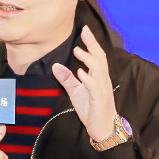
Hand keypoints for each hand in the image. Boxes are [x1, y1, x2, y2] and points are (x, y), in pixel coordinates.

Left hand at [51, 25, 116, 142]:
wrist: (102, 129)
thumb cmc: (91, 110)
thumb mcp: (76, 92)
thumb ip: (67, 79)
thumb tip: (55, 66)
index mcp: (98, 77)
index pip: (97, 56)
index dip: (91, 43)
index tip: (85, 30)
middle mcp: (103, 81)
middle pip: (100, 58)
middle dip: (92, 45)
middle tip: (85, 32)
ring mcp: (103, 91)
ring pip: (99, 71)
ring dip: (88, 60)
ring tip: (78, 51)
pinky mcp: (99, 101)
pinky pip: (95, 88)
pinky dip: (88, 80)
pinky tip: (81, 73)